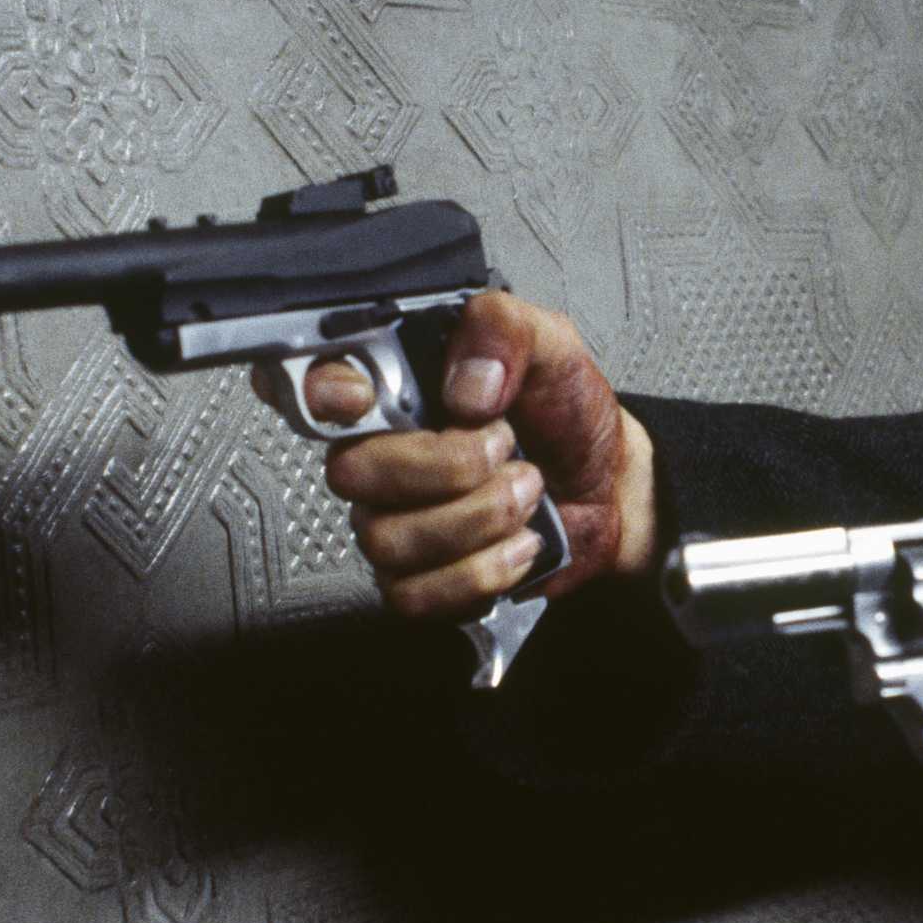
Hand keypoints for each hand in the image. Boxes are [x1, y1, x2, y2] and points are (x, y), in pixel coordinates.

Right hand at [261, 291, 657, 619]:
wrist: (610, 486)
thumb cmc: (568, 416)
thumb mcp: (551, 345)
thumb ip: (504, 329)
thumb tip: (464, 382)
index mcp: (399, 386)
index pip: (311, 384)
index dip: (321, 393)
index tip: (363, 397)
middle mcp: (383, 452)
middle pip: (351, 474)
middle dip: (448, 468)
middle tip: (505, 448)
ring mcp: (393, 518)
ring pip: (387, 540)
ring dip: (479, 519)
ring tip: (525, 493)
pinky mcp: (418, 577)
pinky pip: (414, 593)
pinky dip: (481, 572)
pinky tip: (516, 542)